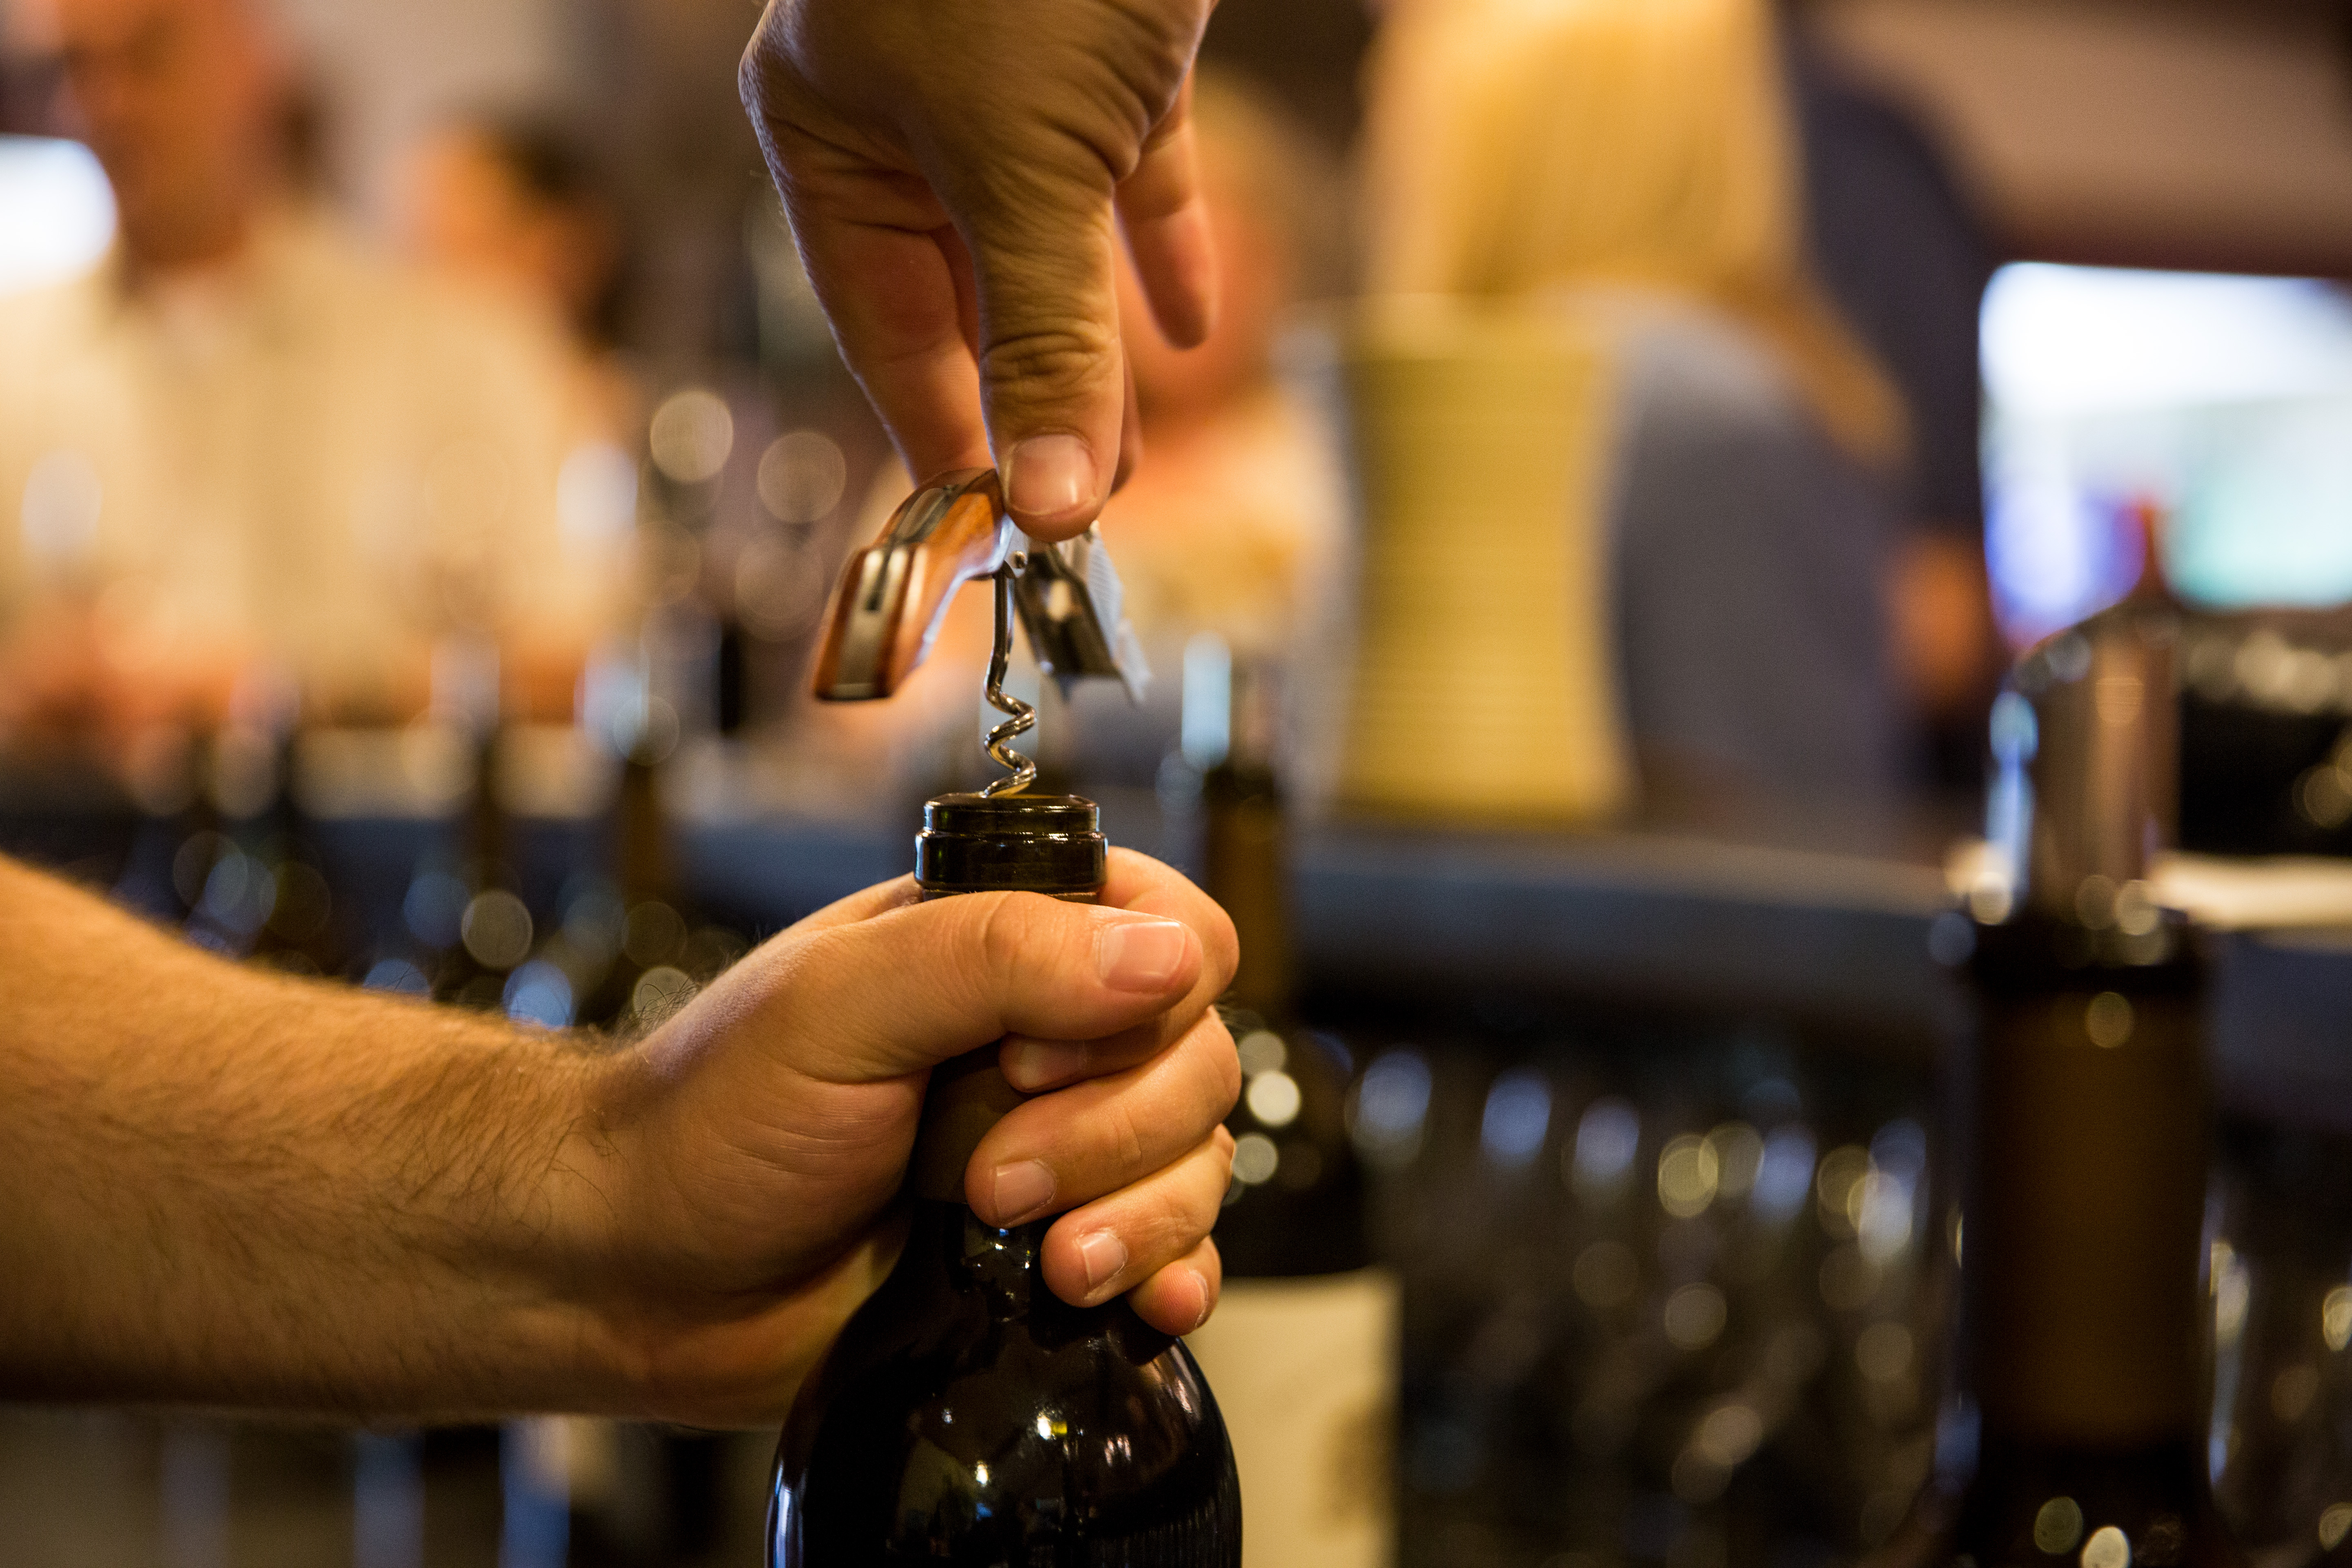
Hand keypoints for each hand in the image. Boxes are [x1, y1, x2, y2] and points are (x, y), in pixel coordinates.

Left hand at [577, 848, 1239, 1424]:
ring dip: (1140, 1217)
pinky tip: (1141, 1300)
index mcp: (1004, 942)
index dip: (1143, 1002)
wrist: (640, 1274)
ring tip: (1041, 1259)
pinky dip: (1175, 1276)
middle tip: (990, 1180)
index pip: (1175, 932)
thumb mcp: (839, 1003)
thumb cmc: (711, 1119)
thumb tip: (1163, 954)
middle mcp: (1048, 1038)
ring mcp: (1062, 1148)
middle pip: (1198, 1060)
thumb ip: (997, 955)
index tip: (1033, 1062)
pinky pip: (1177, 1252)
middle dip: (1113, 1135)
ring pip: (1198, 1161)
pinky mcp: (1056, 1248)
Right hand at [739, 0, 1218, 539]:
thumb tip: (1052, 500)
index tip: (995, 533)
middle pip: (971, 302)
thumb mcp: (1028, 166)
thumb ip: (1048, 336)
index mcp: (831, 134)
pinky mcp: (1109, 45)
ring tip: (1132, 457)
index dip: (943, 436)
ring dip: (1098, 351)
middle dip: (1032, 403)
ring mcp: (1007, 79)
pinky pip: (1133, 169)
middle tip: (1080, 506)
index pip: (887, 330)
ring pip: (1053, 248)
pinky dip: (1158, 247)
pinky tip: (1192, 325)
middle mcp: (906, 111)